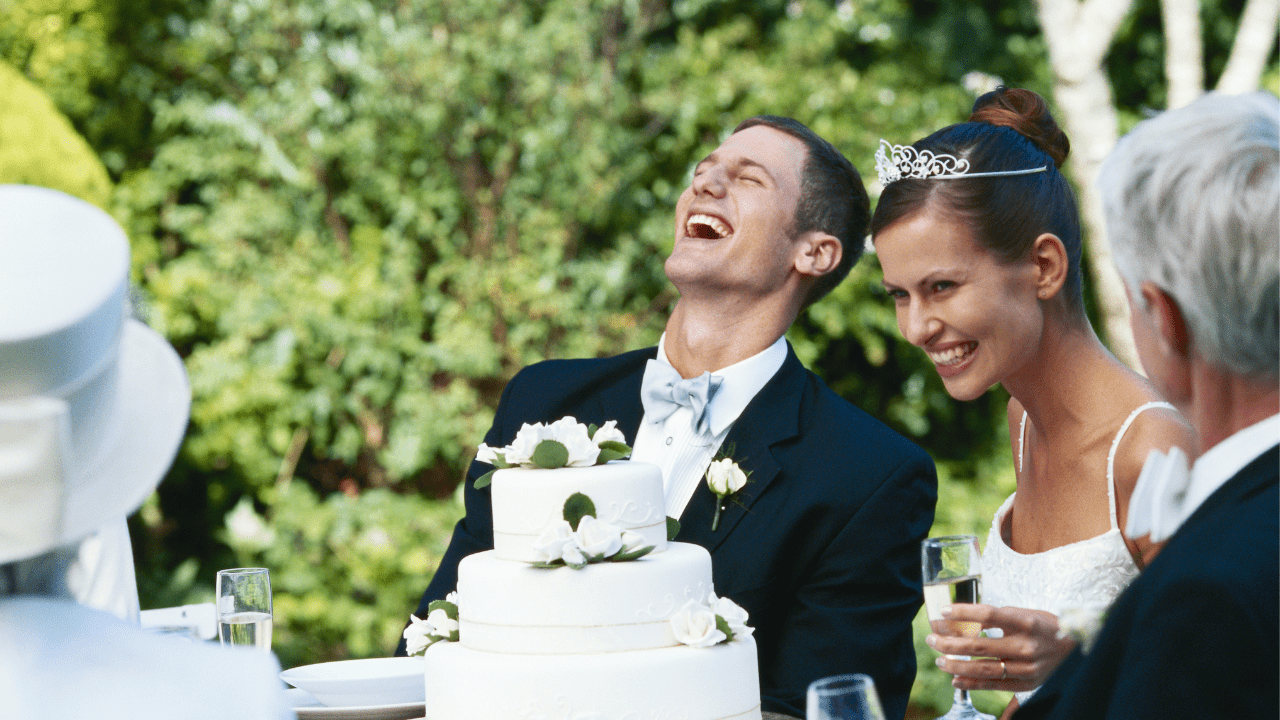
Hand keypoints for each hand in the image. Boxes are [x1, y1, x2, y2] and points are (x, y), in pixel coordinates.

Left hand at [926, 604, 1074, 691]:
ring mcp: (1028, 667)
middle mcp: (1027, 645)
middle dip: (950, 642)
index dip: (964, 612)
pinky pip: (995, 685)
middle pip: (980, 644)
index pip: (989, 615)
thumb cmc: (1045, 627)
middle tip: (932, 638)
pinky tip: (955, 679)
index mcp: (1026, 622)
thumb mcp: (1026, 613)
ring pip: (984, 668)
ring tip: (940, 660)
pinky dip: (972, 683)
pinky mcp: (1028, 684)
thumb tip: (961, 618)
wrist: (1078, 648)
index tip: (943, 611)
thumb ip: (999, 617)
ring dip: (956, 664)